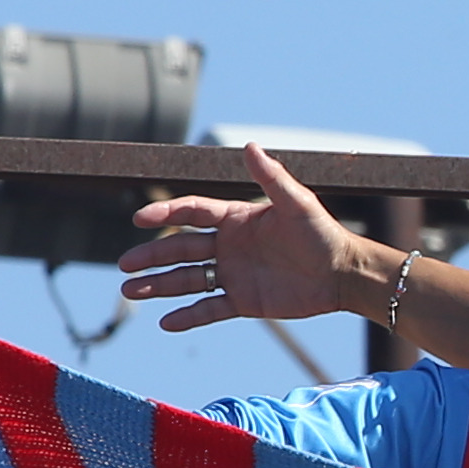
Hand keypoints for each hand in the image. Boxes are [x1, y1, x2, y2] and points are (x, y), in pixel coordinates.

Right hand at [120, 142, 382, 330]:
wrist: (344, 274)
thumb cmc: (323, 234)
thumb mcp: (297, 203)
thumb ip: (271, 177)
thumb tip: (250, 145)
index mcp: (237, 219)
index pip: (192, 212)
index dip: (166, 213)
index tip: (140, 219)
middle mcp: (230, 246)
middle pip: (181, 249)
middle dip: (152, 257)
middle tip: (125, 266)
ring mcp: (235, 274)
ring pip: (189, 280)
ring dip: (160, 286)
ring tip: (130, 291)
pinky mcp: (245, 302)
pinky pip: (210, 309)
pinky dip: (189, 316)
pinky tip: (165, 322)